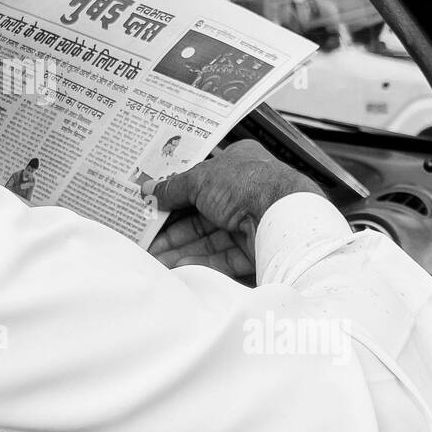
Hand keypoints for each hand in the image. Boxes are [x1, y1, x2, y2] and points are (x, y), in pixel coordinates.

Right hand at [147, 140, 321, 274]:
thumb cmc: (249, 185)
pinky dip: (202, 262)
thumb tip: (149, 190)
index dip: (175, 198)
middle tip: (150, 242)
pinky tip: (180, 266)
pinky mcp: (257, 251)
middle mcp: (248, 193)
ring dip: (184, 249)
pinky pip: (225, 259)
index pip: (200, 184)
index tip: (153, 210)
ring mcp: (253, 223)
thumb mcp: (200, 179)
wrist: (282, 216)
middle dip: (175, 231)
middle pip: (203, 215)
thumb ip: (173, 187)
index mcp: (238, 165)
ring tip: (158, 259)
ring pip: (212, 240)